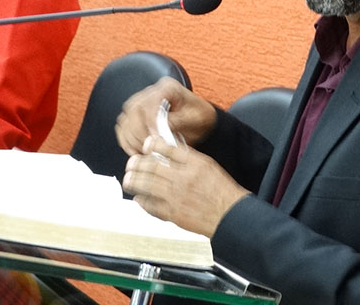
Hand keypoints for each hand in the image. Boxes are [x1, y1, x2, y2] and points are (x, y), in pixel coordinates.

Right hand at [115, 77, 216, 156]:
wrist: (200, 121)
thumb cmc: (200, 118)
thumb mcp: (196, 119)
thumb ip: (178, 122)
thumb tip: (159, 129)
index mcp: (169, 88)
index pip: (152, 101)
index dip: (150, 121)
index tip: (154, 138)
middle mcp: (152, 92)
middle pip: (134, 109)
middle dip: (139, 133)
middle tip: (148, 149)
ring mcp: (142, 102)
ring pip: (125, 118)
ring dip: (131, 138)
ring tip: (142, 153)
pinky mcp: (135, 115)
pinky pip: (123, 127)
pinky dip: (126, 140)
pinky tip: (136, 151)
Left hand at [123, 136, 249, 236]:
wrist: (230, 215)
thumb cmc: (222, 191)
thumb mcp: (209, 166)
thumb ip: (189, 159)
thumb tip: (169, 154)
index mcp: (195, 163)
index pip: (169, 149)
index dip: (154, 145)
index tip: (147, 144)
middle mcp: (184, 178)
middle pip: (153, 166)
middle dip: (138, 163)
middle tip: (131, 162)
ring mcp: (176, 196)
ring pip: (147, 185)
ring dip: (135, 180)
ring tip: (129, 178)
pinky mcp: (173, 213)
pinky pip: (151, 205)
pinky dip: (142, 201)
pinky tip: (139, 198)